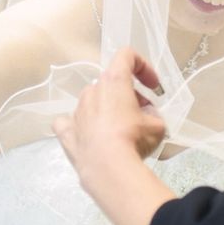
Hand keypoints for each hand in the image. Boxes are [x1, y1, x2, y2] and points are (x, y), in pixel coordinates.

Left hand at [53, 48, 174, 224]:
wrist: (107, 168)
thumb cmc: (134, 139)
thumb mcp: (157, 125)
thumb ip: (152, 114)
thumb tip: (146, 117)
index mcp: (114, 81)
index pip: (126, 56)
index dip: (143, 66)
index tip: (153, 86)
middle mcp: (92, 91)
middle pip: (111, 83)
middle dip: (128, 95)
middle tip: (142, 115)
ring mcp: (76, 111)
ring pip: (93, 101)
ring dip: (107, 110)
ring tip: (120, 131)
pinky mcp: (66, 131)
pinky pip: (69, 121)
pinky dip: (80, 125)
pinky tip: (89, 135)